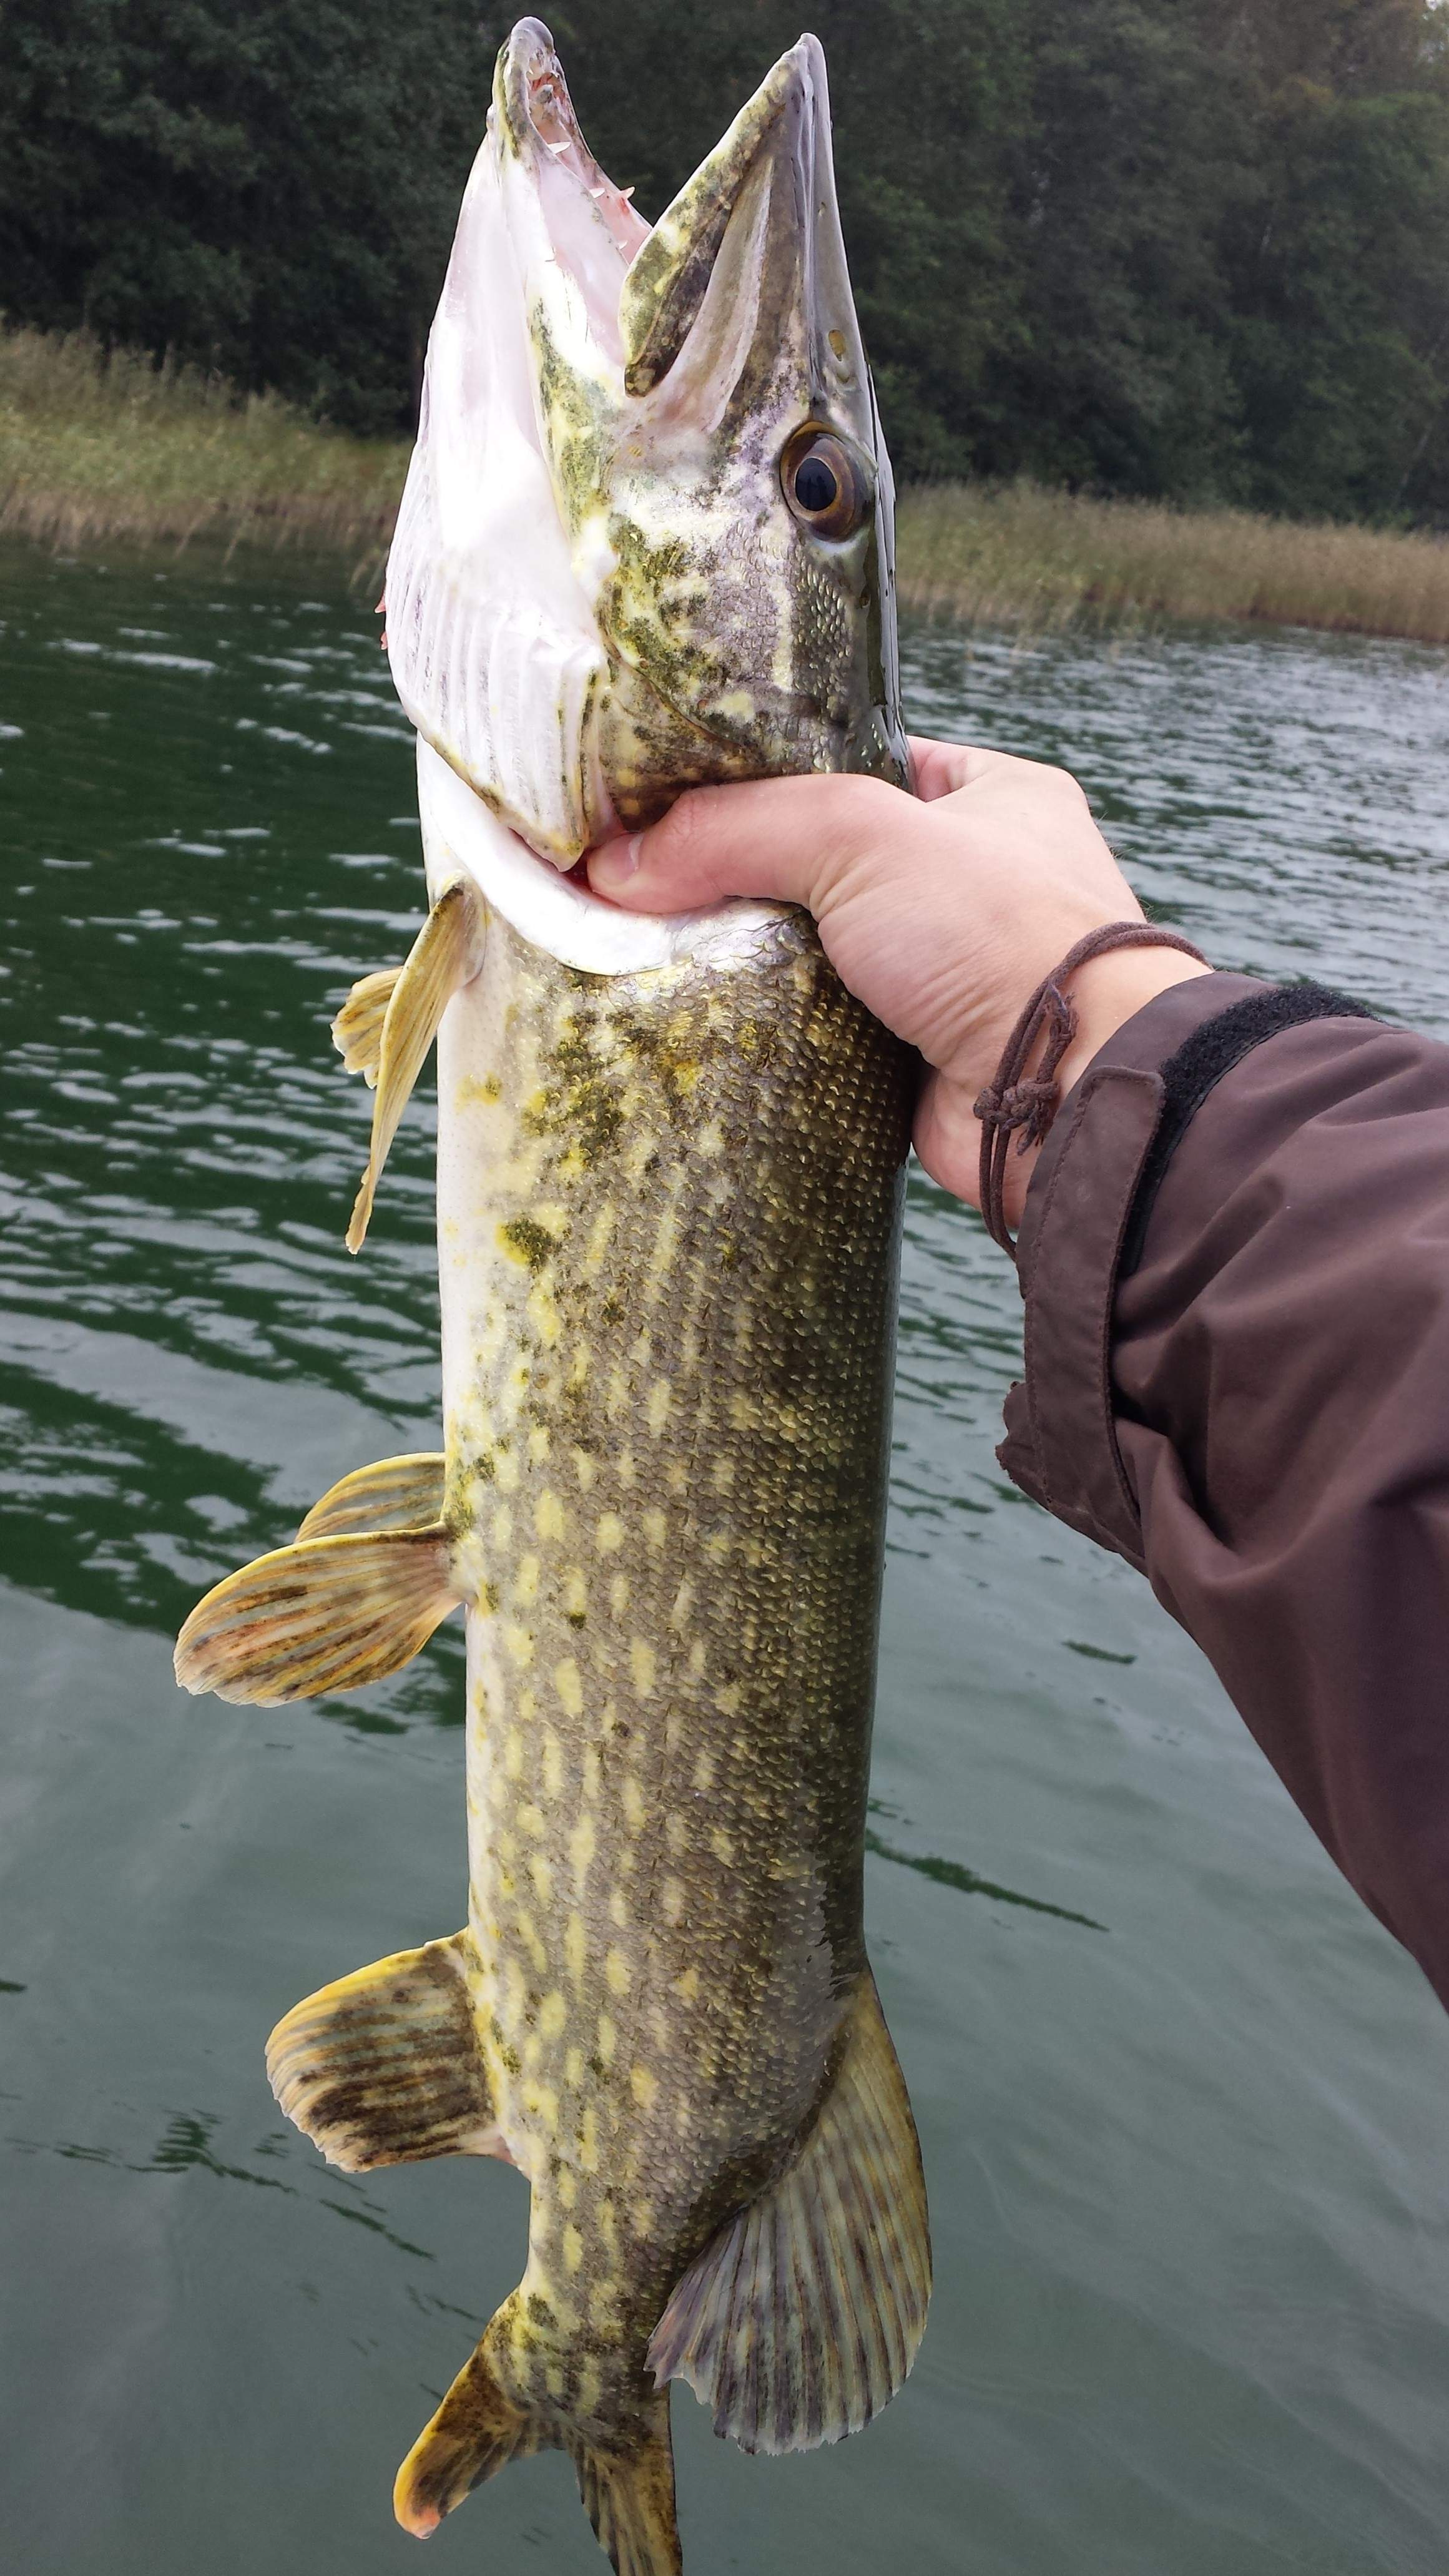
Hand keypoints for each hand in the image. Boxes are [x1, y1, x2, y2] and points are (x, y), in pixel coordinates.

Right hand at [588, 740, 1211, 1220]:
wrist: (1064, 1094)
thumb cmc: (1001, 936)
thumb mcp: (860, 835)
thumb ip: (737, 830)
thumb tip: (617, 864)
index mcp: (992, 799)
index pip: (865, 763)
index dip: (774, 775)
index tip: (684, 792)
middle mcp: (975, 886)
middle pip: (826, 866)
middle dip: (746, 878)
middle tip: (651, 878)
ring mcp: (947, 979)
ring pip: (817, 957)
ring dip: (750, 962)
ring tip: (652, 947)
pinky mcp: (914, 1063)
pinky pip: (821, 1039)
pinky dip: (771, 1035)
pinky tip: (700, 1019)